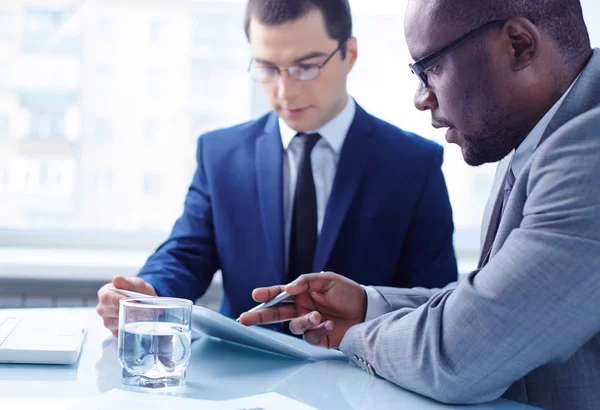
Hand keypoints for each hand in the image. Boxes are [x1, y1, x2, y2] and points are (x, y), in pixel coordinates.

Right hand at [96, 275, 155, 337]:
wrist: (145, 301)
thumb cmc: (138, 291)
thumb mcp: (137, 283)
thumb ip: (128, 282)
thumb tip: (116, 279)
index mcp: (105, 293)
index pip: (107, 297)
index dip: (120, 299)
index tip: (133, 301)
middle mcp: (103, 308)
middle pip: (110, 311)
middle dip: (126, 310)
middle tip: (141, 309)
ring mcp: (107, 320)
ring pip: (115, 323)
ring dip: (129, 320)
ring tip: (141, 315)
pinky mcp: (113, 331)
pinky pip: (120, 332)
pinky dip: (130, 328)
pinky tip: (137, 322)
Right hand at [239, 272, 366, 348]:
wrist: (367, 309)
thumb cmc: (347, 292)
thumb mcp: (327, 280)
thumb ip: (306, 282)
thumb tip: (288, 288)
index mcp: (302, 294)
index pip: (279, 295)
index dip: (267, 295)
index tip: (255, 295)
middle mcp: (302, 309)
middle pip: (275, 314)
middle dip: (260, 316)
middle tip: (245, 319)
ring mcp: (309, 324)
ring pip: (294, 326)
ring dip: (304, 321)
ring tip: (319, 316)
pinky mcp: (318, 337)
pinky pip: (310, 337)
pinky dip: (318, 330)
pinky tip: (329, 323)